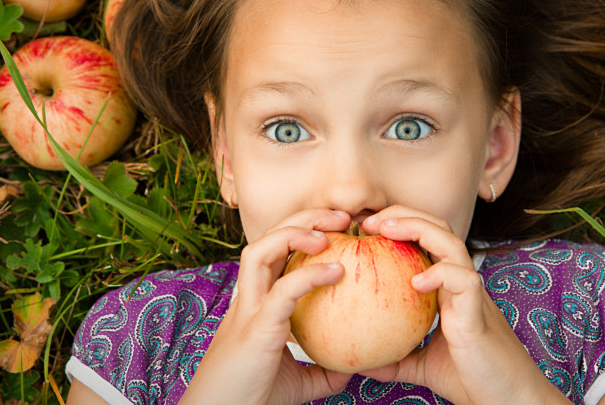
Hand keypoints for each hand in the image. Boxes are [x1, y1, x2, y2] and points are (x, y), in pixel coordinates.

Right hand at [179, 209, 352, 404]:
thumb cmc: (252, 399)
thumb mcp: (298, 383)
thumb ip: (323, 370)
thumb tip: (355, 366)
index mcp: (256, 304)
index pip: (276, 253)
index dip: (303, 232)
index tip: (341, 230)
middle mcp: (248, 299)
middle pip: (267, 239)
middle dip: (304, 218)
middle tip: (342, 218)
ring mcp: (248, 311)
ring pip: (261, 251)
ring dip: (296, 232)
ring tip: (330, 233)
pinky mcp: (255, 328)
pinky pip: (283, 290)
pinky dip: (310, 274)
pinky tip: (337, 271)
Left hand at [359, 206, 568, 404]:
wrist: (509, 401)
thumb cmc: (473, 380)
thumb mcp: (422, 367)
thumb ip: (396, 359)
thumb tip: (360, 363)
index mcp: (449, 290)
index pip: (427, 242)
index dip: (400, 227)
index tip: (366, 231)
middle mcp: (462, 285)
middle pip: (438, 229)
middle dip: (404, 216)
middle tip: (369, 222)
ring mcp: (473, 296)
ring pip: (451, 243)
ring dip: (418, 229)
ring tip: (387, 231)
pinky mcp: (479, 313)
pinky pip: (463, 279)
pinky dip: (440, 273)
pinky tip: (416, 282)